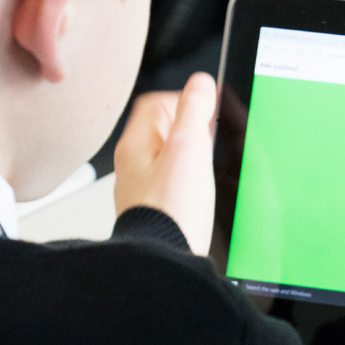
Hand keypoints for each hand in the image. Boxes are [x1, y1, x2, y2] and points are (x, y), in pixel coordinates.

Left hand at [114, 73, 217, 253]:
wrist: (166, 262)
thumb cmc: (172, 211)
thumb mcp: (189, 148)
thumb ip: (194, 111)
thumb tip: (200, 83)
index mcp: (136, 146)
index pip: (153, 104)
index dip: (183, 100)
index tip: (206, 111)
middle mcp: (135, 168)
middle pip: (163, 131)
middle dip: (191, 130)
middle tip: (210, 140)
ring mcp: (145, 192)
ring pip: (170, 160)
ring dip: (192, 158)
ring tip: (209, 168)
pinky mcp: (159, 213)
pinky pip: (174, 186)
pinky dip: (191, 184)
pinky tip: (204, 195)